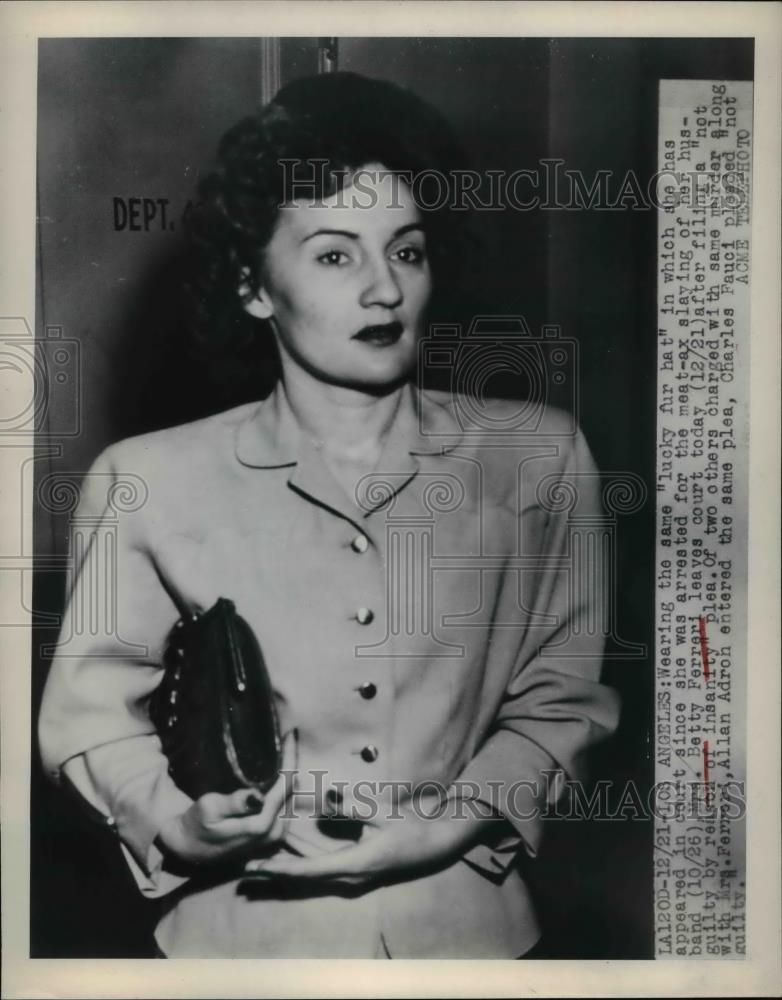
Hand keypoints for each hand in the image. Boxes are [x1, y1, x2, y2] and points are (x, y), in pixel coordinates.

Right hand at [157, 730, 295, 865]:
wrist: (190, 850)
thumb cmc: (196, 824)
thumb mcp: (209, 809)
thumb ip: (235, 804)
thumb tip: (257, 796)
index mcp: (262, 824)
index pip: (285, 784)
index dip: (290, 757)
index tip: (292, 734)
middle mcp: (275, 832)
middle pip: (292, 789)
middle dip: (290, 763)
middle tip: (286, 738)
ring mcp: (276, 836)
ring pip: (291, 796)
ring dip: (287, 775)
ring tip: (283, 751)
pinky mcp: (273, 837)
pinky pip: (285, 805)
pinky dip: (283, 788)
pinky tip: (276, 774)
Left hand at [243, 794, 501, 889]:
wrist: (433, 844)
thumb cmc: (408, 827)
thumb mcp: (380, 813)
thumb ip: (351, 808)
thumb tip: (324, 804)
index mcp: (352, 865)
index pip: (306, 872)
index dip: (277, 870)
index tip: (252, 868)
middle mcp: (348, 877)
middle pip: (302, 879)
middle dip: (272, 874)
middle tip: (242, 869)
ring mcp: (352, 877)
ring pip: (309, 877)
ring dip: (284, 871)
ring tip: (256, 864)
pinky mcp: (354, 871)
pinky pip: (320, 871)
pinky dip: (300, 865)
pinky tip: (286, 856)